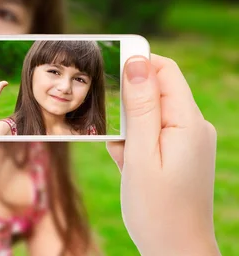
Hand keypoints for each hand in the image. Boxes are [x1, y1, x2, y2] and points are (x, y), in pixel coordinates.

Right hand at [107, 54, 218, 255]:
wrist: (176, 252)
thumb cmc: (156, 208)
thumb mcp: (140, 155)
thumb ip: (140, 107)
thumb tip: (137, 61)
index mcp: (188, 122)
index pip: (165, 70)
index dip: (136, 62)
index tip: (105, 69)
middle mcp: (193, 126)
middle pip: (156, 90)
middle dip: (127, 101)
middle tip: (110, 126)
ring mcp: (188, 141)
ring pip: (150, 113)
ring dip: (128, 125)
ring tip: (122, 154)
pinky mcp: (179, 154)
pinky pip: (152, 133)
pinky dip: (134, 141)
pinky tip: (127, 163)